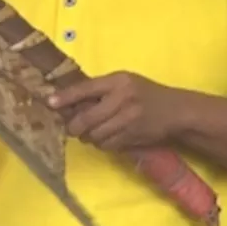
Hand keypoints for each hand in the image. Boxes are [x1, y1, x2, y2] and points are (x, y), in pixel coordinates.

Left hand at [46, 72, 188, 151]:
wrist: (176, 111)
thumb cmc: (145, 94)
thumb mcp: (125, 83)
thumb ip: (101, 90)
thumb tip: (68, 103)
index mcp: (118, 80)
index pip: (85, 88)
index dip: (65, 97)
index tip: (50, 103)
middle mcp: (123, 98)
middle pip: (86, 118)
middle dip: (74, 127)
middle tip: (71, 129)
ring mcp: (128, 118)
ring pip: (95, 134)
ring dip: (89, 137)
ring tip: (91, 132)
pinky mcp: (133, 135)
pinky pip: (107, 144)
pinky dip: (102, 144)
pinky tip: (106, 137)